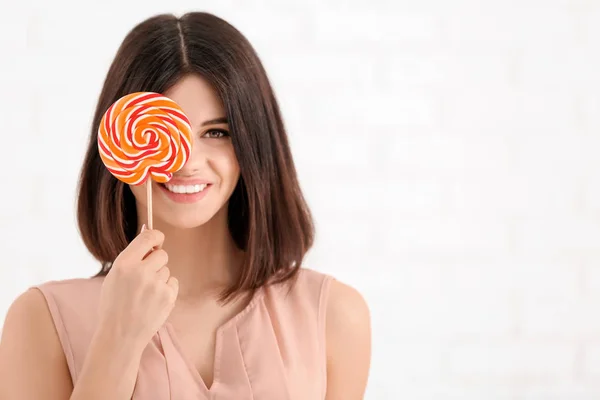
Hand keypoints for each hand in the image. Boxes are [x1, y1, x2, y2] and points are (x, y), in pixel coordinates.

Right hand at [96, 227, 177, 349]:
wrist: (120, 335)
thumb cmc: (114, 304)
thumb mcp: (114, 277)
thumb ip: (132, 257)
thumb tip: (148, 232)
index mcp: (124, 264)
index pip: (148, 237)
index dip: (156, 237)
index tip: (157, 240)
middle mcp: (141, 271)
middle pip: (162, 254)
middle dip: (156, 262)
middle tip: (146, 277)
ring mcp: (156, 284)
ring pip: (167, 270)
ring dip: (160, 278)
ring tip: (145, 294)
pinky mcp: (168, 296)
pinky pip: (173, 283)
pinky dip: (166, 290)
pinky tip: (153, 301)